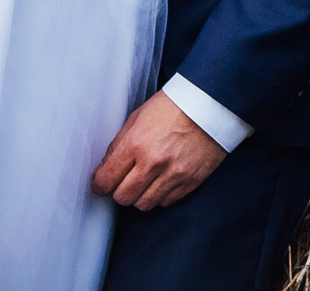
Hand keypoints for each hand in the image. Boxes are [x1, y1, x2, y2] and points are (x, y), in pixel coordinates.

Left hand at [89, 90, 226, 209]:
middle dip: (118, 191)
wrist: (210, 105)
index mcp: (136, 143)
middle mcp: (153, 163)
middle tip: (122, 182)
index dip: (99, 185)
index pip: (106, 180)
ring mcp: (173, 174)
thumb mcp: (138, 117)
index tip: (101, 184)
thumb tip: (106, 167)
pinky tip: (161, 180)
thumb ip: (120, 143)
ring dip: (139, 196)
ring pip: (144, 204)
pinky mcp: (190, 182)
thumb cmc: (173, 106)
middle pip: (123, 197)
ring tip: (143, 182)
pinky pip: (166, 202)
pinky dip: (160, 195)